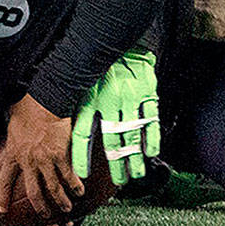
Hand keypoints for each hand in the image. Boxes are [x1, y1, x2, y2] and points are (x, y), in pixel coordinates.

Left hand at [0, 95, 83, 218]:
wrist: (45, 101)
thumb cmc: (29, 105)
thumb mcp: (12, 121)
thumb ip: (14, 131)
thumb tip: (11, 123)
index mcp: (14, 154)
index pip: (5, 180)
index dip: (3, 196)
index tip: (3, 208)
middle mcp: (28, 161)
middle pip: (33, 192)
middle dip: (40, 207)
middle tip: (45, 216)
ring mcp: (45, 160)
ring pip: (52, 188)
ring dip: (60, 201)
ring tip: (67, 208)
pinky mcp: (60, 156)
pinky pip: (68, 176)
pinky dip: (74, 185)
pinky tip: (80, 191)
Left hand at [71, 49, 159, 184]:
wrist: (125, 44)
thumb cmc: (102, 70)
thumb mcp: (85, 87)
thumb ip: (81, 111)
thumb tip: (73, 139)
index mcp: (90, 100)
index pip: (82, 134)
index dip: (81, 156)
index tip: (82, 175)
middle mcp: (109, 101)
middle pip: (111, 140)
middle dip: (116, 164)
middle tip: (119, 181)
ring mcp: (130, 98)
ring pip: (132, 134)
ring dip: (135, 157)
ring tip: (136, 173)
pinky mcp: (147, 94)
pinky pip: (151, 120)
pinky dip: (151, 138)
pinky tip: (150, 152)